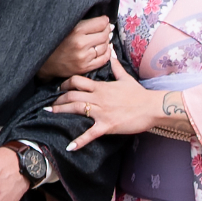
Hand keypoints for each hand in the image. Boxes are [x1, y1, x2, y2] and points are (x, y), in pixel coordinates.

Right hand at [40, 16, 114, 80]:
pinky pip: (104, 59)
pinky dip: (107, 53)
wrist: (45, 62)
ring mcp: (84, 57)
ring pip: (105, 46)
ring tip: (103, 39)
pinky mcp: (85, 67)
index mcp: (76, 30)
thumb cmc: (55, 41)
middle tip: (105, 29)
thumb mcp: (67, 27)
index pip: (101, 23)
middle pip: (105, 34)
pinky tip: (105, 49)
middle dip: (107, 31)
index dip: (105, 21)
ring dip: (106, 42)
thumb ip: (83, 22)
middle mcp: (81, 44)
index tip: (104, 21)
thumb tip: (104, 21)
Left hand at [49, 69, 165, 151]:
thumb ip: (116, 67)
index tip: (58, 88)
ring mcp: (102, 112)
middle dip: (58, 100)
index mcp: (101, 87)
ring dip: (61, 112)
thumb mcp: (126, 78)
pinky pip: (90, 134)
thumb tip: (111, 53)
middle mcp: (98, 98)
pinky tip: (70, 147)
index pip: (77, 81)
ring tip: (50, 115)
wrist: (151, 107)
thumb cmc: (139, 94)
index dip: (65, 84)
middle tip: (49, 105)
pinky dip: (79, 141)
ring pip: (76, 109)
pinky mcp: (107, 126)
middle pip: (72, 95)